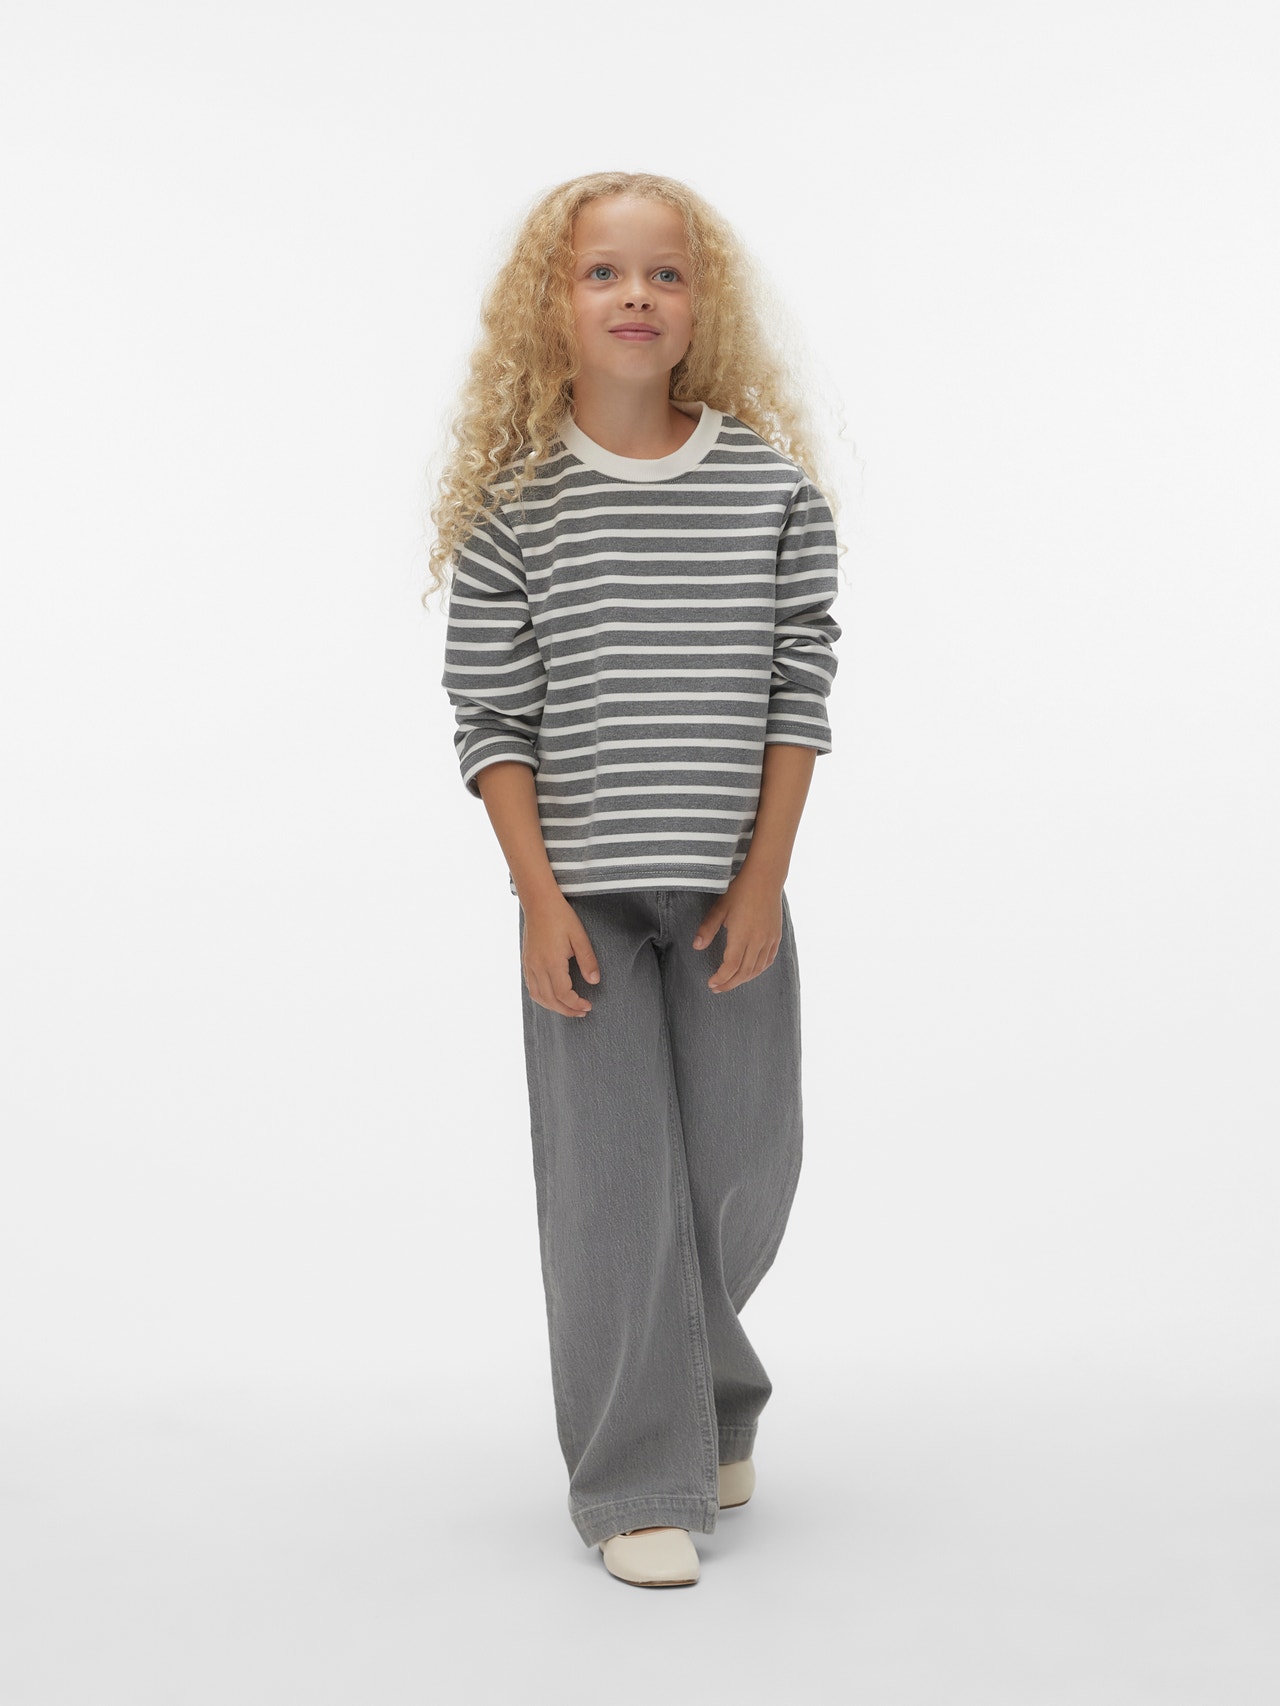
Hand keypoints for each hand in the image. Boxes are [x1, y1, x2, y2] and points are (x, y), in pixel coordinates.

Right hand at [521, 893, 600, 1017]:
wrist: (538, 902)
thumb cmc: (561, 916)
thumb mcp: (579, 936)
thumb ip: (588, 960)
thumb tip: (594, 981)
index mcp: (552, 962)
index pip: (563, 994)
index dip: (576, 1004)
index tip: (588, 1005)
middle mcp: (538, 966)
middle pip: (550, 1000)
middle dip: (566, 1010)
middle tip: (582, 1012)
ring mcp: (529, 965)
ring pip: (538, 996)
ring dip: (553, 1006)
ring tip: (568, 1008)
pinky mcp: (526, 961)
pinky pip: (531, 987)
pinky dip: (542, 997)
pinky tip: (553, 996)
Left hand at [691, 871, 783, 993]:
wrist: (765, 878)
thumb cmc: (740, 890)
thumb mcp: (719, 908)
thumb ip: (707, 929)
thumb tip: (696, 946)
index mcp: (741, 935)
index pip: (731, 966)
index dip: (721, 978)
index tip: (711, 983)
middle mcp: (757, 941)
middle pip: (744, 972)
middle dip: (730, 983)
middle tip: (717, 988)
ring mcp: (769, 939)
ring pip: (757, 969)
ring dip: (743, 979)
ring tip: (731, 981)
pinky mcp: (776, 936)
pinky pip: (768, 960)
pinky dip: (758, 970)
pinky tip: (750, 971)